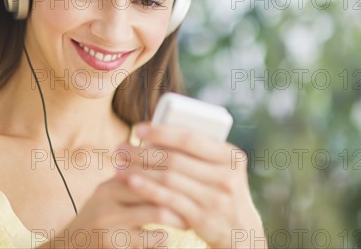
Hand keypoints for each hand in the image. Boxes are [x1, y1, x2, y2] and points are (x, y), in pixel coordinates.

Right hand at [40, 174, 186, 248]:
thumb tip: (169, 163)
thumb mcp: (111, 198)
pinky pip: (150, 239)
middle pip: (154, 184)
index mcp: (112, 182)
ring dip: (178, 218)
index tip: (194, 177)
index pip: (149, 165)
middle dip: (180, 193)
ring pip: (156, 211)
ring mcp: (109, 220)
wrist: (69, 248)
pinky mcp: (112, 243)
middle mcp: (108, 196)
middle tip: (197, 202)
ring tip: (188, 223)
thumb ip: (134, 183)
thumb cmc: (100, 222)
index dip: (175, 171)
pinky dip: (162, 240)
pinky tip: (165, 240)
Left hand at [114, 122, 266, 248]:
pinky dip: (148, 189)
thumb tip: (155, 135)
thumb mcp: (221, 167)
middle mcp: (226, 176)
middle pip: (174, 159)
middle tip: (120, 148)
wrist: (241, 230)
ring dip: (139, 170)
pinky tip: (131, 182)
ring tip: (120, 165)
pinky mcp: (203, 218)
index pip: (190, 138)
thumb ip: (198, 151)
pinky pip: (169, 200)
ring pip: (168, 179)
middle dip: (142, 152)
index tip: (137, 129)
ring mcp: (215, 198)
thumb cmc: (221, 189)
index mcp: (230, 156)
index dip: (161, 132)